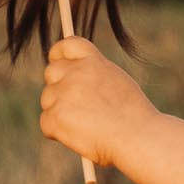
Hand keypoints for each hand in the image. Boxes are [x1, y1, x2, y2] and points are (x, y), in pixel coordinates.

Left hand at [39, 37, 157, 173]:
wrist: (137, 137)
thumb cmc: (134, 118)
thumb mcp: (117, 83)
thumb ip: (95, 76)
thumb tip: (75, 80)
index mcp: (93, 61)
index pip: (67, 45)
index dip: (59, 54)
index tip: (57, 62)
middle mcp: (76, 72)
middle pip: (51, 72)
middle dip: (58, 88)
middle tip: (74, 107)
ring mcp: (63, 93)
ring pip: (48, 100)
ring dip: (59, 113)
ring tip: (86, 127)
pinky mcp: (55, 115)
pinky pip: (46, 124)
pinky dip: (58, 133)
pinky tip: (80, 138)